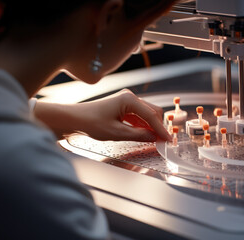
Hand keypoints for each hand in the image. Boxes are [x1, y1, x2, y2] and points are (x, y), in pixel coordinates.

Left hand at [34, 89, 170, 141]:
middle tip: (164, 141)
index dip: (161, 129)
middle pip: (152, 111)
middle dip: (159, 126)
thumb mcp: (117, 133)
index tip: (169, 139)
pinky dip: (143, 125)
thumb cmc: (91, 123)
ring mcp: (126, 101)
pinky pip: (138, 116)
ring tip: (156, 140)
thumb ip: (139, 135)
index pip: (151, 116)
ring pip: (147, 114)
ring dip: (152, 126)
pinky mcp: (123, 107)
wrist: (74, 119)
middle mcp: (130, 97)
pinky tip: (146, 134)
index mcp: (129, 99)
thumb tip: (154, 138)